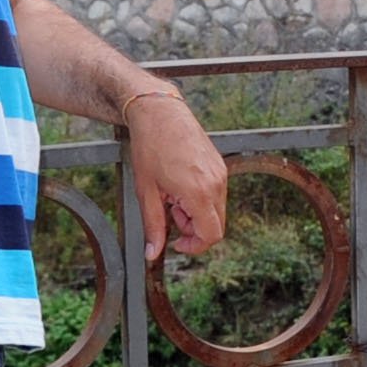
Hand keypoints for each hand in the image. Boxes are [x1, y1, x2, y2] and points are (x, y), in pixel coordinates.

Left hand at [118, 85, 227, 263]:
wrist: (160, 112)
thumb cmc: (150, 146)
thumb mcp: (146, 191)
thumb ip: (153, 225)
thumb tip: (152, 253)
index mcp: (198, 192)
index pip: (211, 235)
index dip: (194, 246)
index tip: (177, 243)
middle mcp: (216, 184)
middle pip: (216, 226)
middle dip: (193, 229)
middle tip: (170, 213)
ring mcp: (220, 174)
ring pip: (216, 211)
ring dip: (196, 213)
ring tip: (173, 195)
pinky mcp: (220, 166)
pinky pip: (216, 194)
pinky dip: (201, 199)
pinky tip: (181, 185)